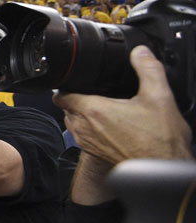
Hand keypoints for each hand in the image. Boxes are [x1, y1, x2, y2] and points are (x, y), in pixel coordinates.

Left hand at [54, 45, 192, 162]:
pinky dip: (88, 128)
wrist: (162, 170)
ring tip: (101, 107)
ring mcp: (87, 143)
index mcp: (93, 111)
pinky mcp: (94, 153)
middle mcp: (84, 128)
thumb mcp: (159, 97)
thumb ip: (148, 69)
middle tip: (93, 92)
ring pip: (72, 122)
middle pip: (66, 107)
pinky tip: (107, 124)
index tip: (76, 80)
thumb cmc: (159, 140)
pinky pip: (81, 135)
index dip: (66, 85)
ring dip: (80, 114)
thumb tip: (140, 52)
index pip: (61, 95)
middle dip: (75, 98)